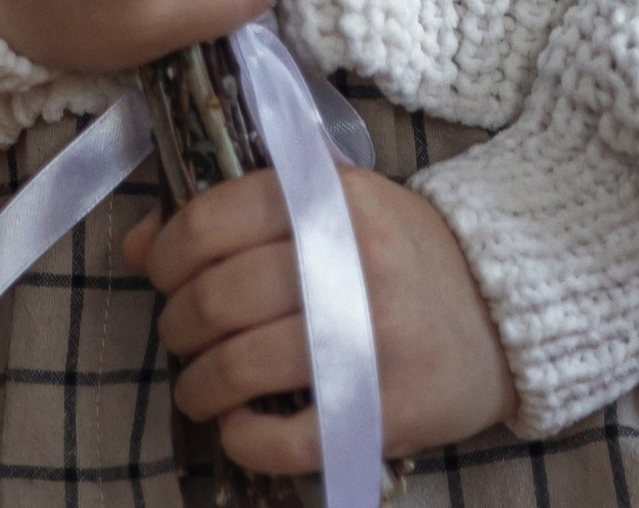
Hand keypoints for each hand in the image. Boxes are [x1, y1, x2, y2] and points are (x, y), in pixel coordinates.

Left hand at [126, 162, 517, 471]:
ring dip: (196, 385)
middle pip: (218, 298)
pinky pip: (282, 439)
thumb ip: (240, 215)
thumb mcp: (331, 207)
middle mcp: (350, 263)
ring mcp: (367, 341)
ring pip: (239, 367)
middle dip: (178, 324)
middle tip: (179, 334)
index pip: (217, 220)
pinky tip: (235, 427)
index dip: (170, 252)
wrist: (500, 319)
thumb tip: (138, 243)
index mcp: (333, 200)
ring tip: (197, 388)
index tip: (163, 273)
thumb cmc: (402, 256)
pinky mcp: (380, 412)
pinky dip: (240, 438)